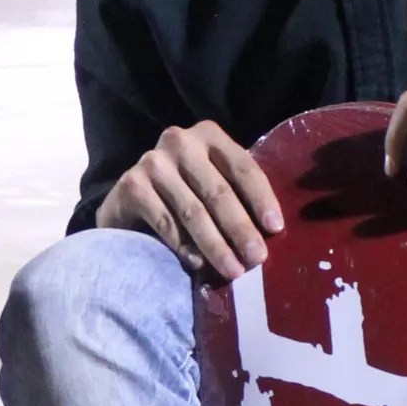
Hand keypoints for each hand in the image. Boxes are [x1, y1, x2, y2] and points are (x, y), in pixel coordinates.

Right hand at [96, 120, 283, 280]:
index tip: (275, 228)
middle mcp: (180, 141)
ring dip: (215, 245)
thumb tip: (271, 231)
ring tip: (233, 270)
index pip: (242, 166)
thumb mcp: (213, 183)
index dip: (261, 198)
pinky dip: (184, 246)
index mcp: (209, 135)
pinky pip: (165, 222)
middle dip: (240, 229)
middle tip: (256, 258)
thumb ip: (237, 194)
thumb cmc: (184, 192)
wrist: (130, 200)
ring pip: (193, 211)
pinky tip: (198, 264)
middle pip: (218, 191)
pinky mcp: (131, 185)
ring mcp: (153, 161)